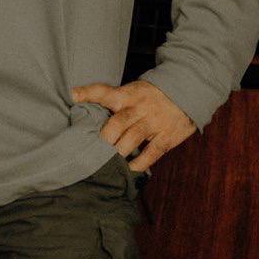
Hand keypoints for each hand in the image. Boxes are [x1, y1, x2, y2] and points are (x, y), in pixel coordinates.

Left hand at [71, 79, 195, 171]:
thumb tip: (89, 112)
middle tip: (92, 149)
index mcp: (128, 94)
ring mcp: (154, 123)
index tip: (72, 96)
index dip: (88, 93)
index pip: (105, 92)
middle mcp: (139, 108)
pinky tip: (129, 169)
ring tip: (107, 162)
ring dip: (118, 152)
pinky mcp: (167, 136)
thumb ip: (115, 101)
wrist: (187, 91)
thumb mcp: (133, 90)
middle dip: (104, 137)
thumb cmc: (152, 94)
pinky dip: (140, 163)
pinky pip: (152, 152)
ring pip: (132, 139)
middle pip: (117, 123)